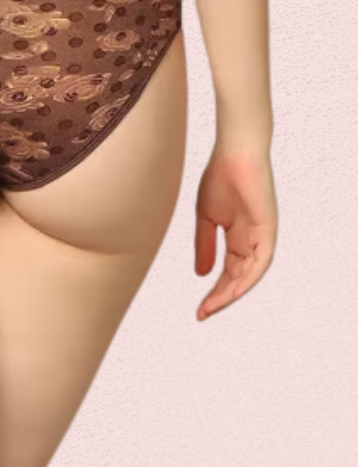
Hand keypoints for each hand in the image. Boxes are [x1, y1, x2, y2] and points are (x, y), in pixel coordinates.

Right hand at [194, 143, 277, 319]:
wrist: (234, 152)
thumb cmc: (220, 178)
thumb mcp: (206, 219)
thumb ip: (205, 246)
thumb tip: (202, 274)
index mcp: (238, 238)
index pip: (227, 273)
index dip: (213, 292)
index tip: (198, 309)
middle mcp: (252, 240)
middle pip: (238, 279)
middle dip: (220, 298)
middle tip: (203, 313)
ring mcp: (261, 235)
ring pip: (250, 274)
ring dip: (232, 293)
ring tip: (215, 306)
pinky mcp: (267, 227)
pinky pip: (262, 259)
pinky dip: (249, 277)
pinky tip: (235, 290)